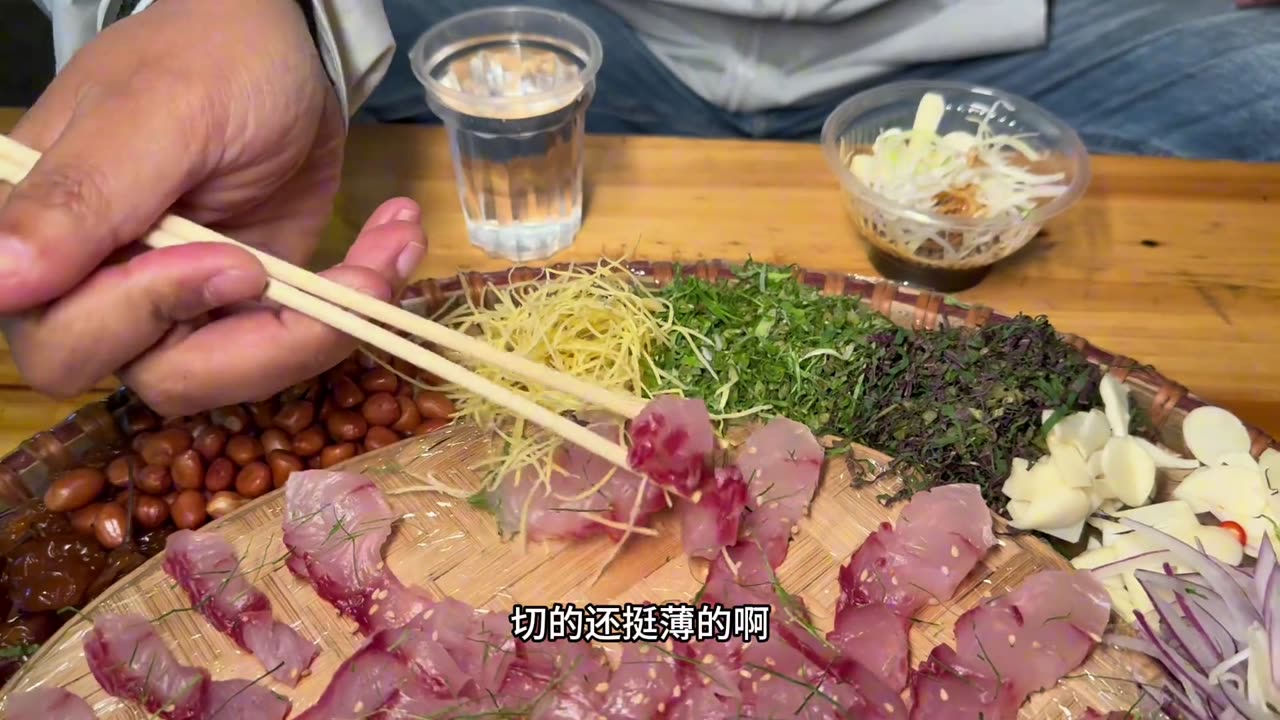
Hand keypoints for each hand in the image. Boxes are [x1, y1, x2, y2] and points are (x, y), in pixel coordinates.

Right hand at [0, 0, 425, 414]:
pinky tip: (389, 241)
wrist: (284, 49)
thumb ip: (84, 196)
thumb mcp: (159, 115)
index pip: (63, 343)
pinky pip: (290, 346)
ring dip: (327, 325)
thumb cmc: (210, 58)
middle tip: (340, 276)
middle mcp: (101, 290)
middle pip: (160, 379)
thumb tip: (1, 279)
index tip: (237, 263)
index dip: (152, 318)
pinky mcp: (244, 309)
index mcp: (47, 242)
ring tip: (386, 250)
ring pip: (237, 376)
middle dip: (267, 340)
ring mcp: (179, 306)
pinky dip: (353, 305)